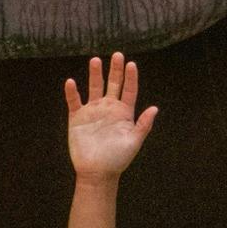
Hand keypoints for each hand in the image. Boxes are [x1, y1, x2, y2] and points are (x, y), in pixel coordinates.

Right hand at [62, 53, 156, 182]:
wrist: (97, 172)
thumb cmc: (118, 159)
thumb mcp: (134, 141)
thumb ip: (143, 125)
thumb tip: (155, 108)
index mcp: (124, 112)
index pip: (129, 90)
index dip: (131, 77)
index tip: (131, 64)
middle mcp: (109, 108)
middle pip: (113, 84)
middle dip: (115, 70)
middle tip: (117, 55)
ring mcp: (93, 112)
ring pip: (94, 88)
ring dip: (95, 74)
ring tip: (96, 60)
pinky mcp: (77, 118)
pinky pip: (74, 102)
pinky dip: (72, 92)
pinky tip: (71, 82)